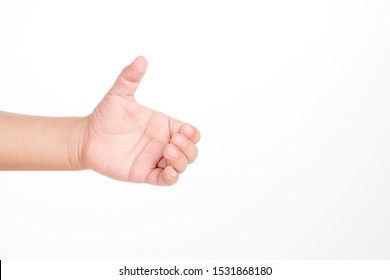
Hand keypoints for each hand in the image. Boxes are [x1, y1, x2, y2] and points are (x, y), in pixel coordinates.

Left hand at [80, 56, 199, 184]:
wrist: (86, 137)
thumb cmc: (105, 116)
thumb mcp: (118, 95)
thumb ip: (129, 77)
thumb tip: (141, 58)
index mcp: (163, 125)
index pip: (190, 132)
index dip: (192, 133)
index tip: (181, 130)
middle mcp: (163, 143)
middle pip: (191, 150)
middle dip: (189, 148)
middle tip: (172, 142)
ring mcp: (155, 159)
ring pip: (182, 165)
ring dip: (182, 161)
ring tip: (167, 152)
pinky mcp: (145, 173)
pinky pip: (165, 180)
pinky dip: (172, 178)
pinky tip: (169, 172)